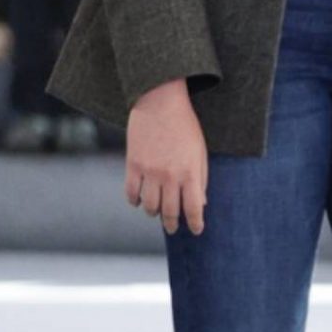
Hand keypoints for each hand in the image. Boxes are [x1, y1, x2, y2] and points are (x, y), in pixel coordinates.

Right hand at [126, 78, 208, 236]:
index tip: (196, 230)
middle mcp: (169, 176)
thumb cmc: (184, 126)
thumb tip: (201, 203)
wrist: (159, 101)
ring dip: (154, 213)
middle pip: (170, 211)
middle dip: (173, 224)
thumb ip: (201, 178)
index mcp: (189, 172)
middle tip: (173, 228)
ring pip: (149, 206)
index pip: (193, 208)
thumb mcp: (199, 151)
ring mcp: (149, 171)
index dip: (195, 223)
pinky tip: (139, 200)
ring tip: (157, 212)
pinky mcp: (132, 164)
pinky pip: (131, 193)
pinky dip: (135, 201)